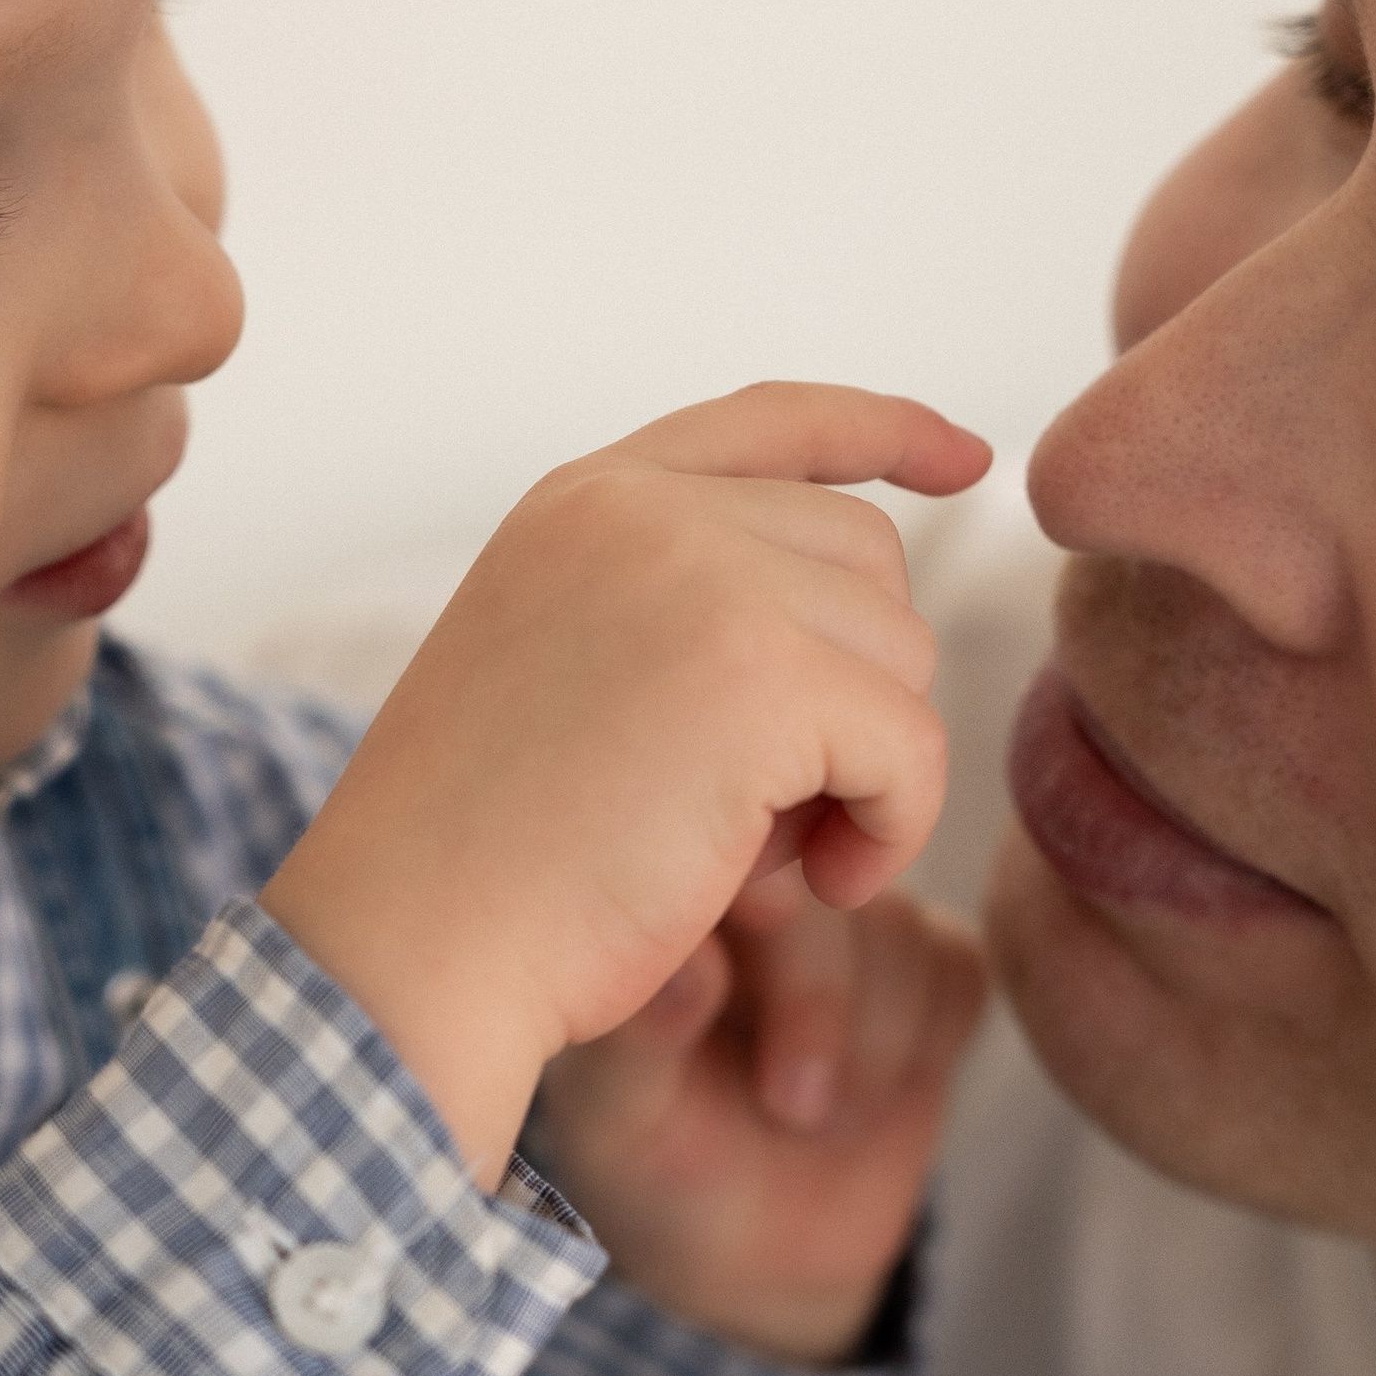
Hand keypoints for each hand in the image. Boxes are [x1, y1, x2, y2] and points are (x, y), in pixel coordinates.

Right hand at [260, 387, 989, 1186]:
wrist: (410, 952)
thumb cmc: (481, 864)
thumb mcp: (562, 676)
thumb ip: (678, 613)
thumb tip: (875, 617)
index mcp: (585, 500)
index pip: (775, 423)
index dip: (884, 432)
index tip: (966, 462)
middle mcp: (645, 512)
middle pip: (866, 560)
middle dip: (852, 688)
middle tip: (762, 813)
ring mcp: (705, 580)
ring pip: (900, 654)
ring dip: (863, 773)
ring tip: (755, 856)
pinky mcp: (764, 678)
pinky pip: (912, 747)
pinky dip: (892, 830)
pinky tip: (814, 890)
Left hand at [539, 885, 987, 1361]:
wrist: (754, 1251)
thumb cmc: (661, 1169)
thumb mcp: (621, 1121)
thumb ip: (644, 1041)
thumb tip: (692, 966)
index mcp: (671, 907)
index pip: (723, 855)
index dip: (754, 896)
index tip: (751, 959)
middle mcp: (765, 894)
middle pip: (823, 887)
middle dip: (819, 1000)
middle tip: (792, 1108)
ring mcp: (852, 926)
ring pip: (899, 928)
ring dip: (874, 1041)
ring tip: (817, 1123)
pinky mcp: (926, 967)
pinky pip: (956, 967)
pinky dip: (926, 1043)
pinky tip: (876, 1102)